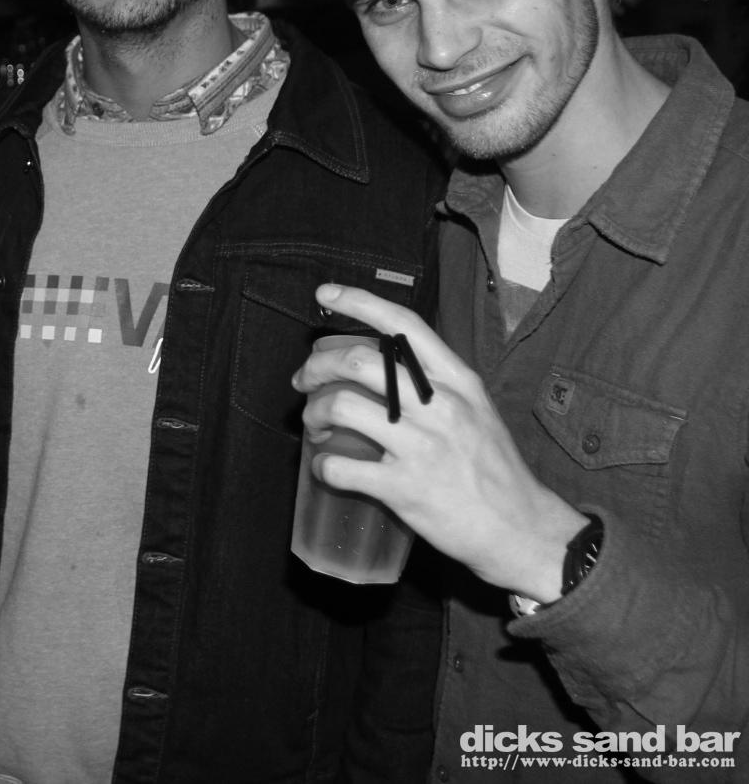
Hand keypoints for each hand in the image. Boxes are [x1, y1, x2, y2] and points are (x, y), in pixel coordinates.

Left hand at [293, 284, 587, 601]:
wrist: (524, 531)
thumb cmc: (494, 470)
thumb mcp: (477, 411)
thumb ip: (437, 386)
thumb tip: (382, 366)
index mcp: (458, 382)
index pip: (403, 325)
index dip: (358, 302)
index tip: (325, 295)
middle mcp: (442, 406)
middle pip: (358, 362)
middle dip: (316, 366)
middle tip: (302, 380)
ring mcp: (424, 447)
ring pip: (341, 407)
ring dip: (313, 412)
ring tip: (313, 424)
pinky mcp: (407, 489)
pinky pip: (341, 467)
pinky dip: (322, 465)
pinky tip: (325, 466)